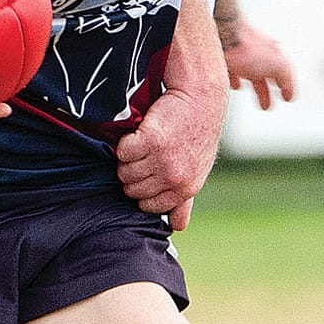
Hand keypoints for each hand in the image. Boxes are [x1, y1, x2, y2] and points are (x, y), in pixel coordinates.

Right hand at [116, 87, 225, 229]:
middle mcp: (175, 178)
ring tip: (145, 141)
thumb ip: (183, 199)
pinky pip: (122, 152)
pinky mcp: (150, 140)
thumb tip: (177, 227)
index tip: (150, 171)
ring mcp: (162, 160)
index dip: (143, 189)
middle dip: (134, 173)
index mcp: (186, 189)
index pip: (147, 206)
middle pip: (132, 190)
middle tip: (147, 153)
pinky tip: (141, 131)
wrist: (200, 96)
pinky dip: (126, 141)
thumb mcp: (196, 169)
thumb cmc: (196, 132)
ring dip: (129, 157)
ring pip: (125, 172)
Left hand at [223, 20, 294, 109]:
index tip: (288, 99)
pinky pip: (228, 67)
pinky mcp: (219, 52)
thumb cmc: (244, 46)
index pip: (284, 72)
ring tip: (248, 94)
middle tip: (266, 107)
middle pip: (264, 73)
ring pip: (247, 70)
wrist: (217, 30)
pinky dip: (232, 77)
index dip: (287, 87)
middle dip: (266, 91)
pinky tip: (231, 83)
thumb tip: (289, 90)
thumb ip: (285, 76)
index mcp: (272, 52)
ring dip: (251, 84)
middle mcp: (256, 50)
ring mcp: (237, 50)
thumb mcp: (276, 64)